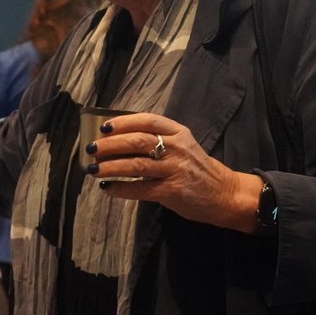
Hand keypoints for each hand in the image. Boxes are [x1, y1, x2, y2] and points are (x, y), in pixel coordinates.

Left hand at [85, 112, 262, 232]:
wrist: (224, 194)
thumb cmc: (196, 168)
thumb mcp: (182, 145)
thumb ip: (157, 140)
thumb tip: (117, 140)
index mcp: (178, 132)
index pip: (147, 121)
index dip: (123, 122)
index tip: (103, 127)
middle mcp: (177, 148)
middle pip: (137, 141)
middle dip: (110, 145)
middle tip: (91, 149)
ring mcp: (175, 170)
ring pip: (136, 164)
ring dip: (110, 166)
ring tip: (93, 169)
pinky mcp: (172, 191)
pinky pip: (140, 188)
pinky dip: (121, 188)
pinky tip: (107, 188)